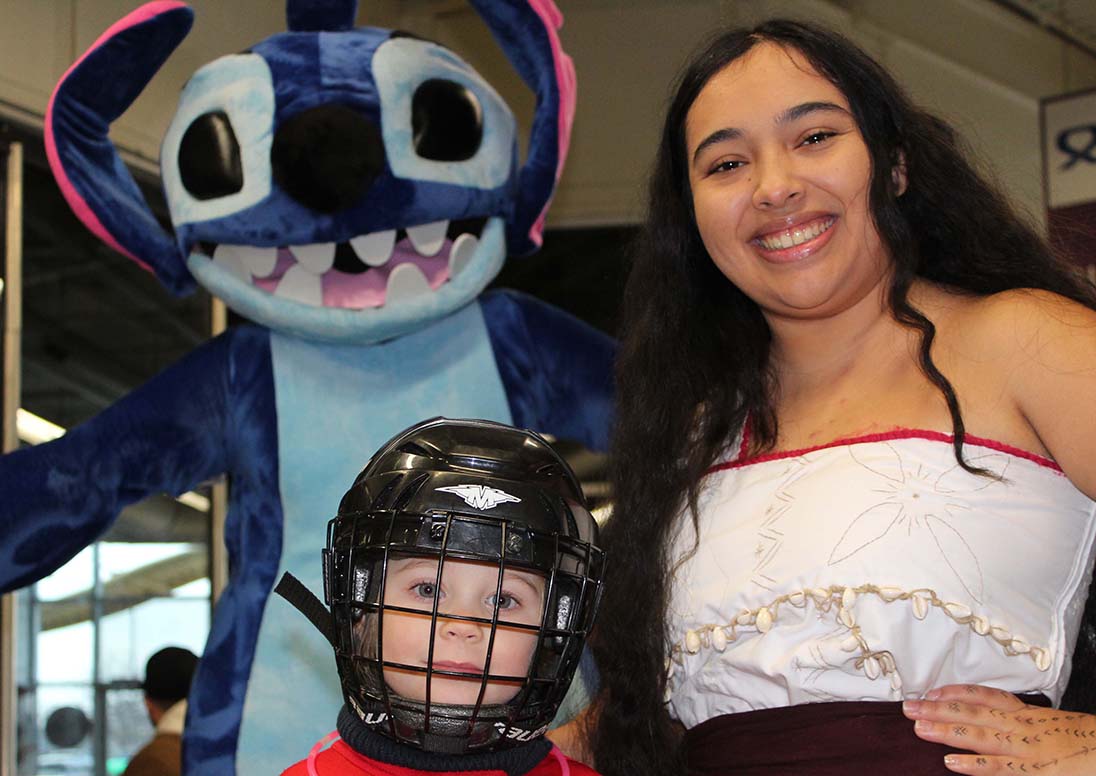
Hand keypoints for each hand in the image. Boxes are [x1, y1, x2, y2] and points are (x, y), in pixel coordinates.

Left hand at [903, 684, 1095, 773]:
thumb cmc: (1086, 740)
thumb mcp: (1053, 725)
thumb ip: (1026, 721)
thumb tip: (1001, 719)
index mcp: (1027, 714)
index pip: (985, 696)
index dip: (956, 693)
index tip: (932, 691)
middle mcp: (1021, 726)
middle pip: (972, 712)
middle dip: (937, 708)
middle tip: (908, 706)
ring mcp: (1025, 748)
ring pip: (978, 735)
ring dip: (945, 730)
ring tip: (918, 727)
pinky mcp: (1033, 770)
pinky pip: (998, 767)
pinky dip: (973, 764)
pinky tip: (949, 762)